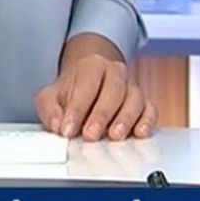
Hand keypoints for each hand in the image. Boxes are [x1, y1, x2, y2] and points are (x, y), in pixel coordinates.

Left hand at [33, 33, 153, 141]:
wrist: (88, 85)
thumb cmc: (71, 93)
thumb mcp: (50, 96)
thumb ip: (49, 109)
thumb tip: (57, 125)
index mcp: (91, 65)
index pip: (86, 84)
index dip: (77, 108)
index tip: (68, 129)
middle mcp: (114, 72)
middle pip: (113, 90)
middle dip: (101, 114)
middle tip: (90, 135)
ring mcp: (131, 87)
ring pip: (134, 99)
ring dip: (125, 118)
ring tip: (114, 135)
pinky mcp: (144, 104)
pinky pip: (150, 109)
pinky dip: (147, 121)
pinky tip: (139, 132)